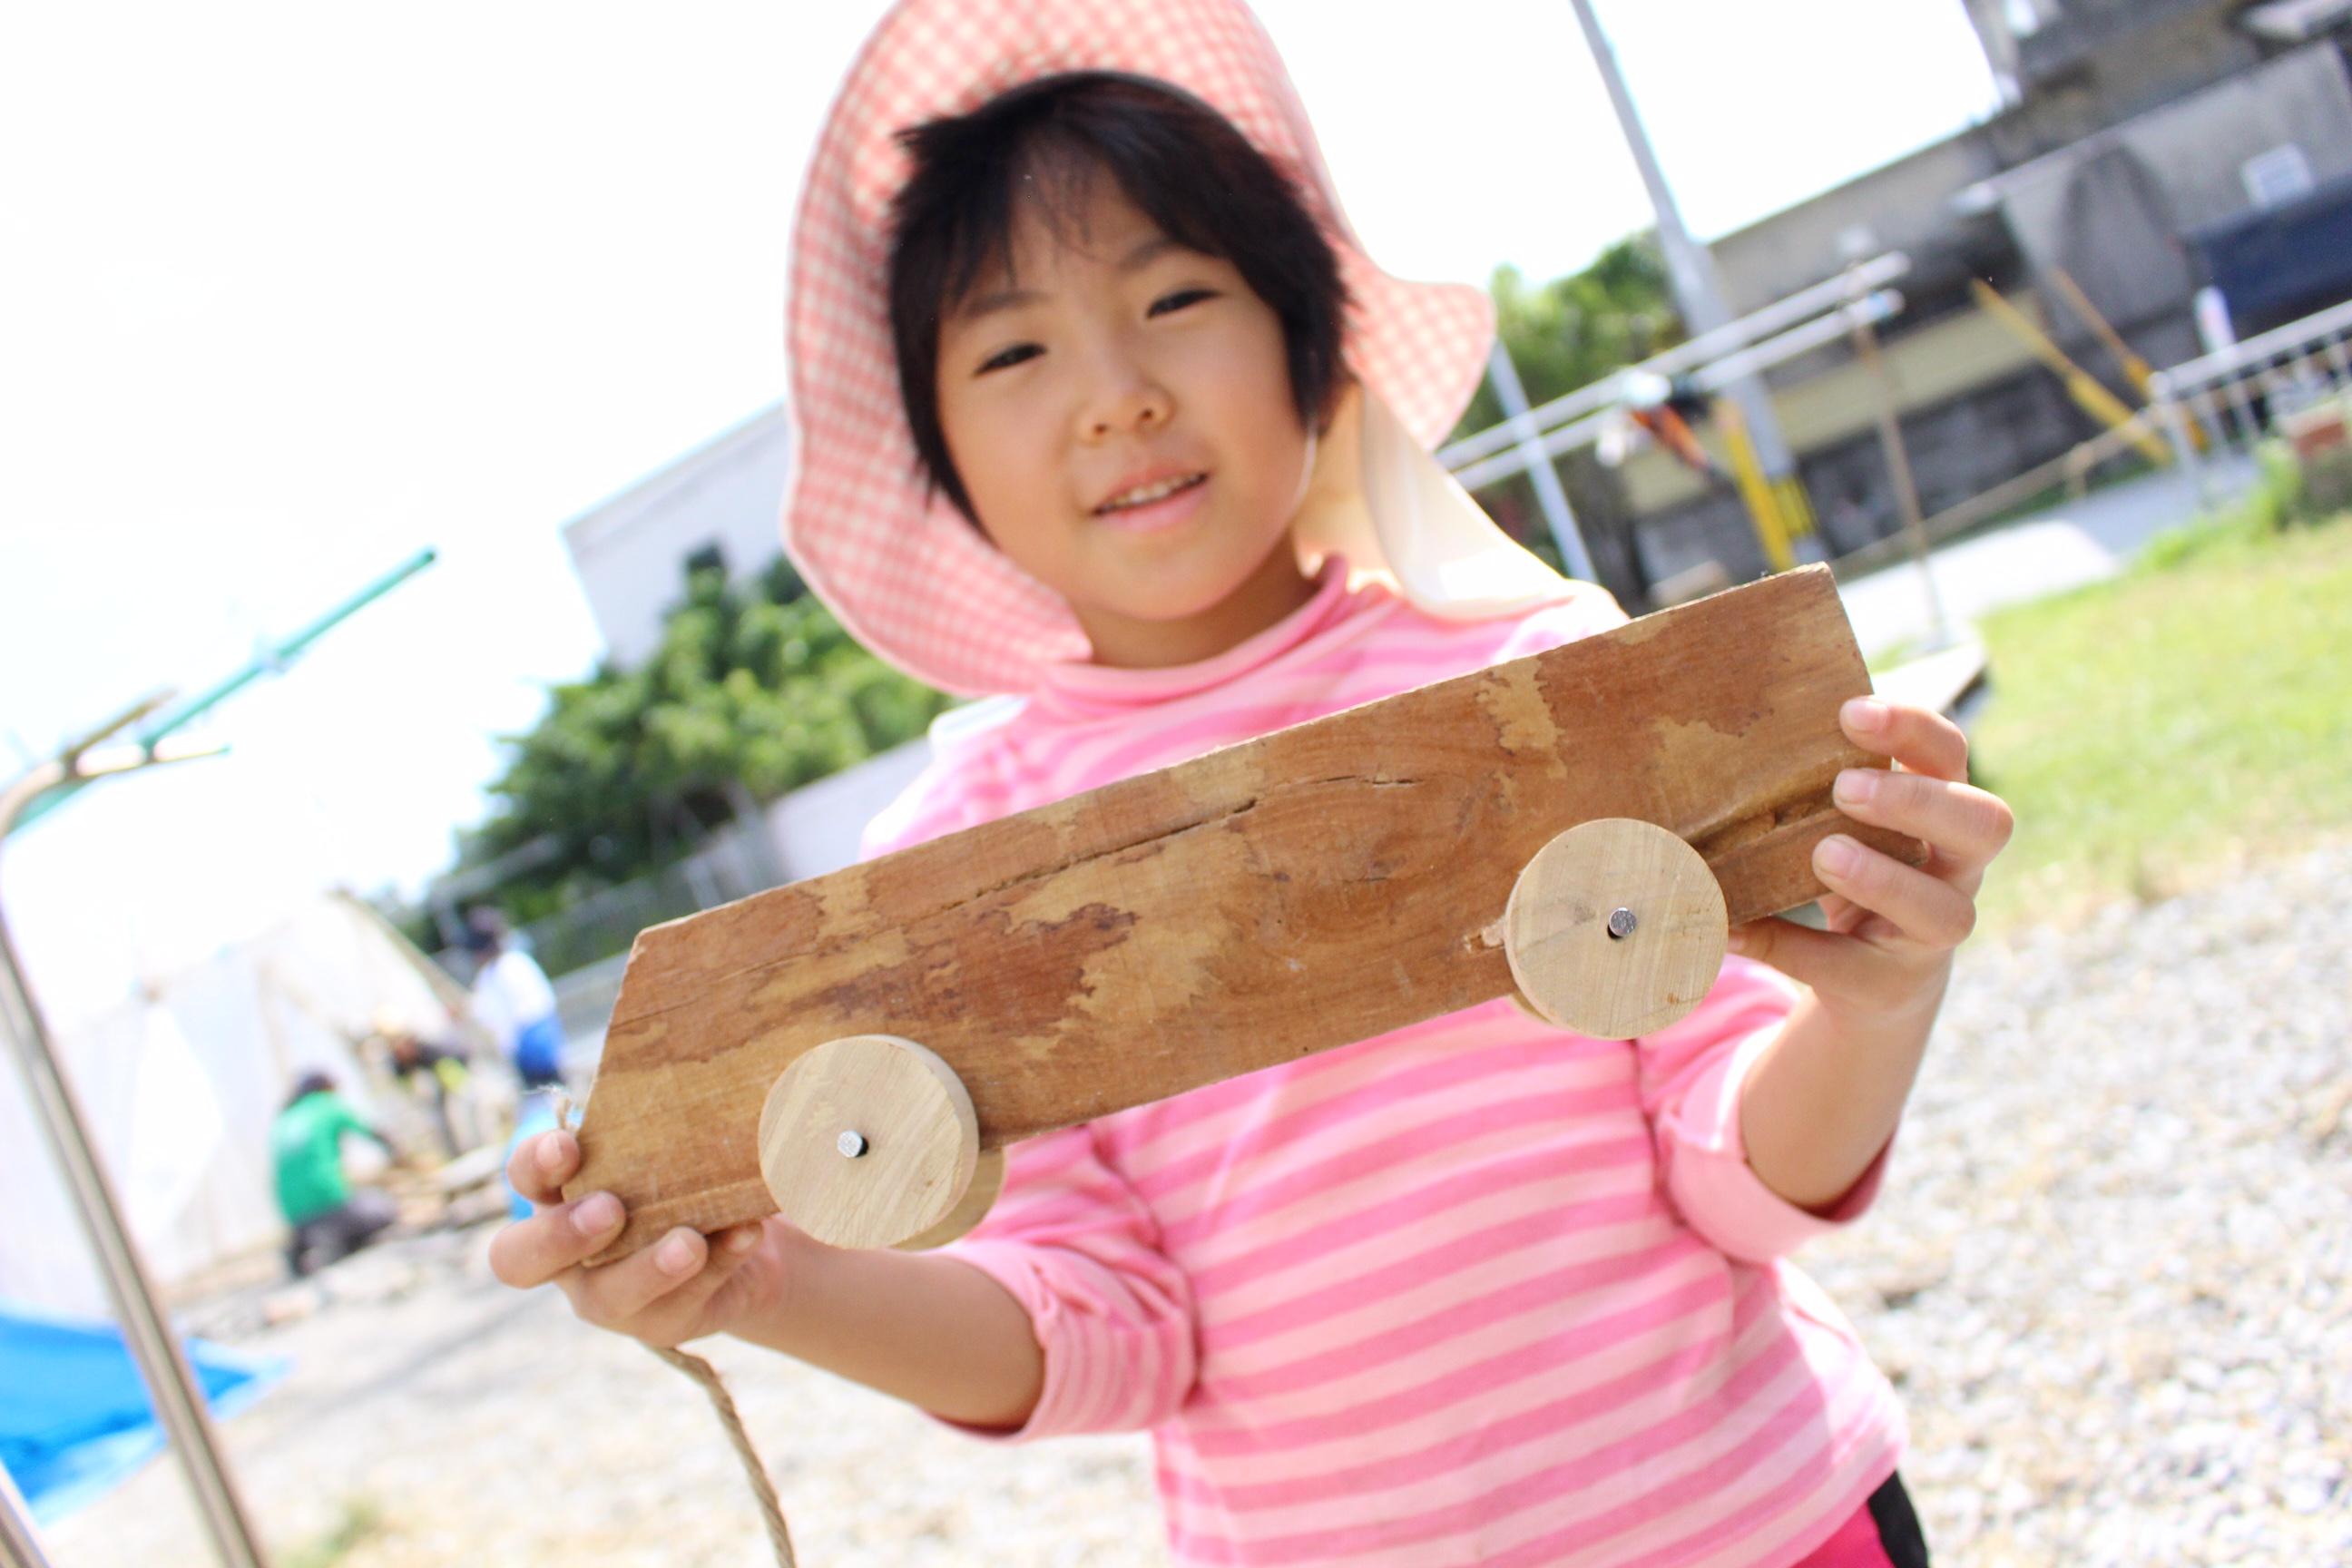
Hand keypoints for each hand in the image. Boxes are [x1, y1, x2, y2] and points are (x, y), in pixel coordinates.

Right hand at [488, 1129, 795, 1348]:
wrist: (736, 1239)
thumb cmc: (682, 1172)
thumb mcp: (666, 1144)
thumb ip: (659, 1120)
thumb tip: (697, 1053)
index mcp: (557, 1194)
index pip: (524, 1177)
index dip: (534, 1164)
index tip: (568, 1146)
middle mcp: (566, 1254)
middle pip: (521, 1258)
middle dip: (563, 1234)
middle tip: (610, 1210)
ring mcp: (608, 1296)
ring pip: (609, 1295)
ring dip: (649, 1267)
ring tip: (690, 1242)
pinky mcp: (660, 1322)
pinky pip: (683, 1303)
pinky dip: (719, 1264)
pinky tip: (745, 1235)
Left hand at [1730, 697, 2013, 1018]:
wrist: (1873, 979)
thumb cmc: (1852, 867)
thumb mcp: (1841, 823)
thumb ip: (1811, 785)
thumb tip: (1716, 738)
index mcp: (1944, 807)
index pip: (1951, 753)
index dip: (1913, 729)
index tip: (1851, 713)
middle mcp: (1959, 867)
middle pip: (1985, 824)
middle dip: (1917, 801)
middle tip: (1845, 788)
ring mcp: (1936, 929)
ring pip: (1946, 911)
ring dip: (1881, 879)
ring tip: (1824, 855)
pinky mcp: (1892, 982)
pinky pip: (1850, 967)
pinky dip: (1786, 946)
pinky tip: (1730, 927)